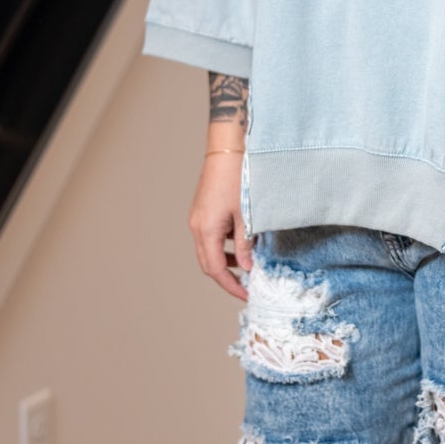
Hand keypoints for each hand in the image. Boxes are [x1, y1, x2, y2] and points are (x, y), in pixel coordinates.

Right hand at [189, 150, 254, 300]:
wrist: (227, 149)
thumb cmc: (238, 177)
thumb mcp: (247, 214)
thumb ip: (246, 243)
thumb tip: (247, 267)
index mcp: (207, 229)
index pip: (216, 269)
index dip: (231, 285)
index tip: (247, 294)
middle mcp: (197, 226)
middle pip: (208, 263)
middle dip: (226, 278)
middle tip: (246, 286)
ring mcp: (197, 218)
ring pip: (207, 251)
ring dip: (225, 262)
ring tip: (246, 266)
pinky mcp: (201, 211)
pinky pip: (209, 237)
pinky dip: (223, 247)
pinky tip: (240, 244)